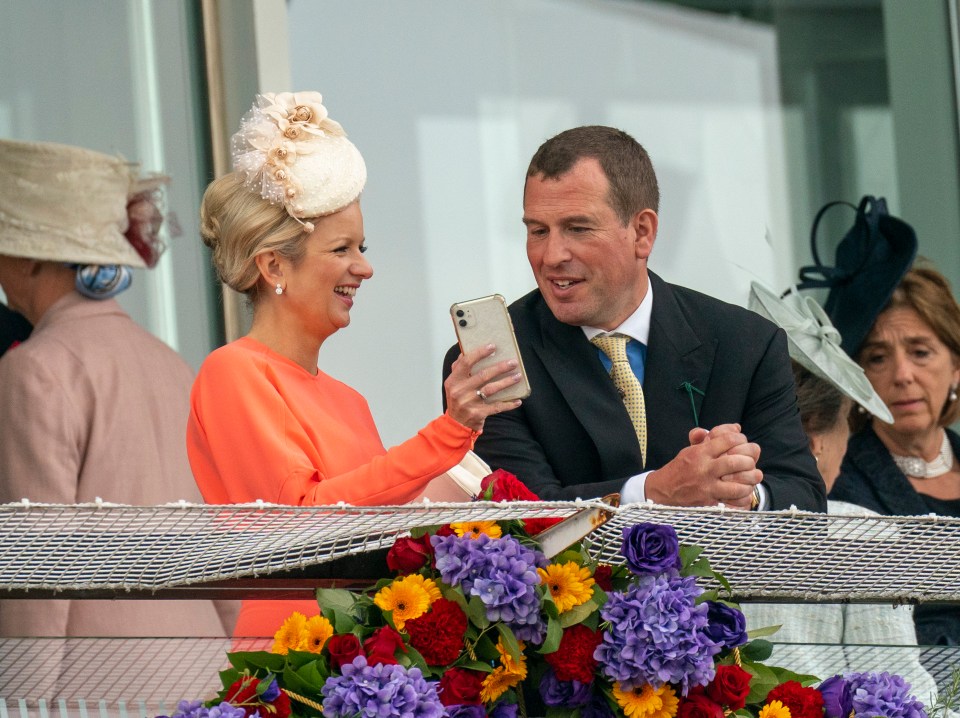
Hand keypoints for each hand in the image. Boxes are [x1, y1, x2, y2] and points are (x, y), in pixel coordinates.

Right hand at [443, 344, 523, 431]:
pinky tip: (518, 401)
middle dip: (500, 367)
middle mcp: (460, 391)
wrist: (456, 423)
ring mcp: (469, 403)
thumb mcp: (453, 384)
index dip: (480, 353)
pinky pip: (496, 407)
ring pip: (491, 389)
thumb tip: (466, 350)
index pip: (466, 363)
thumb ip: (458, 368)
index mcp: (453, 381)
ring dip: (506, 382)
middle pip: (483, 375)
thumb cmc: (457, 399)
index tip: (493, 347)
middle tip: (513, 362)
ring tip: (518, 376)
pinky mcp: (478, 414)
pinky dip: (508, 404)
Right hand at [645, 423, 761, 507]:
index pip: (727, 441)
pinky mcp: (709, 501)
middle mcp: (704, 468)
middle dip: (749, 460)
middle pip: (735, 462)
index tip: (743, 441)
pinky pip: (732, 501)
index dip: (740, 439)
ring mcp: (707, 486)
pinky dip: (743, 497)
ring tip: (754, 476)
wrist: (664, 489)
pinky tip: (746, 491)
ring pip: (737, 484)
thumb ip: (711, 438)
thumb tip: (735, 427)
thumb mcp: (690, 449)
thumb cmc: (680, 468)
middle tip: (751, 461)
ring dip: (749, 480)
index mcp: (700, 453)